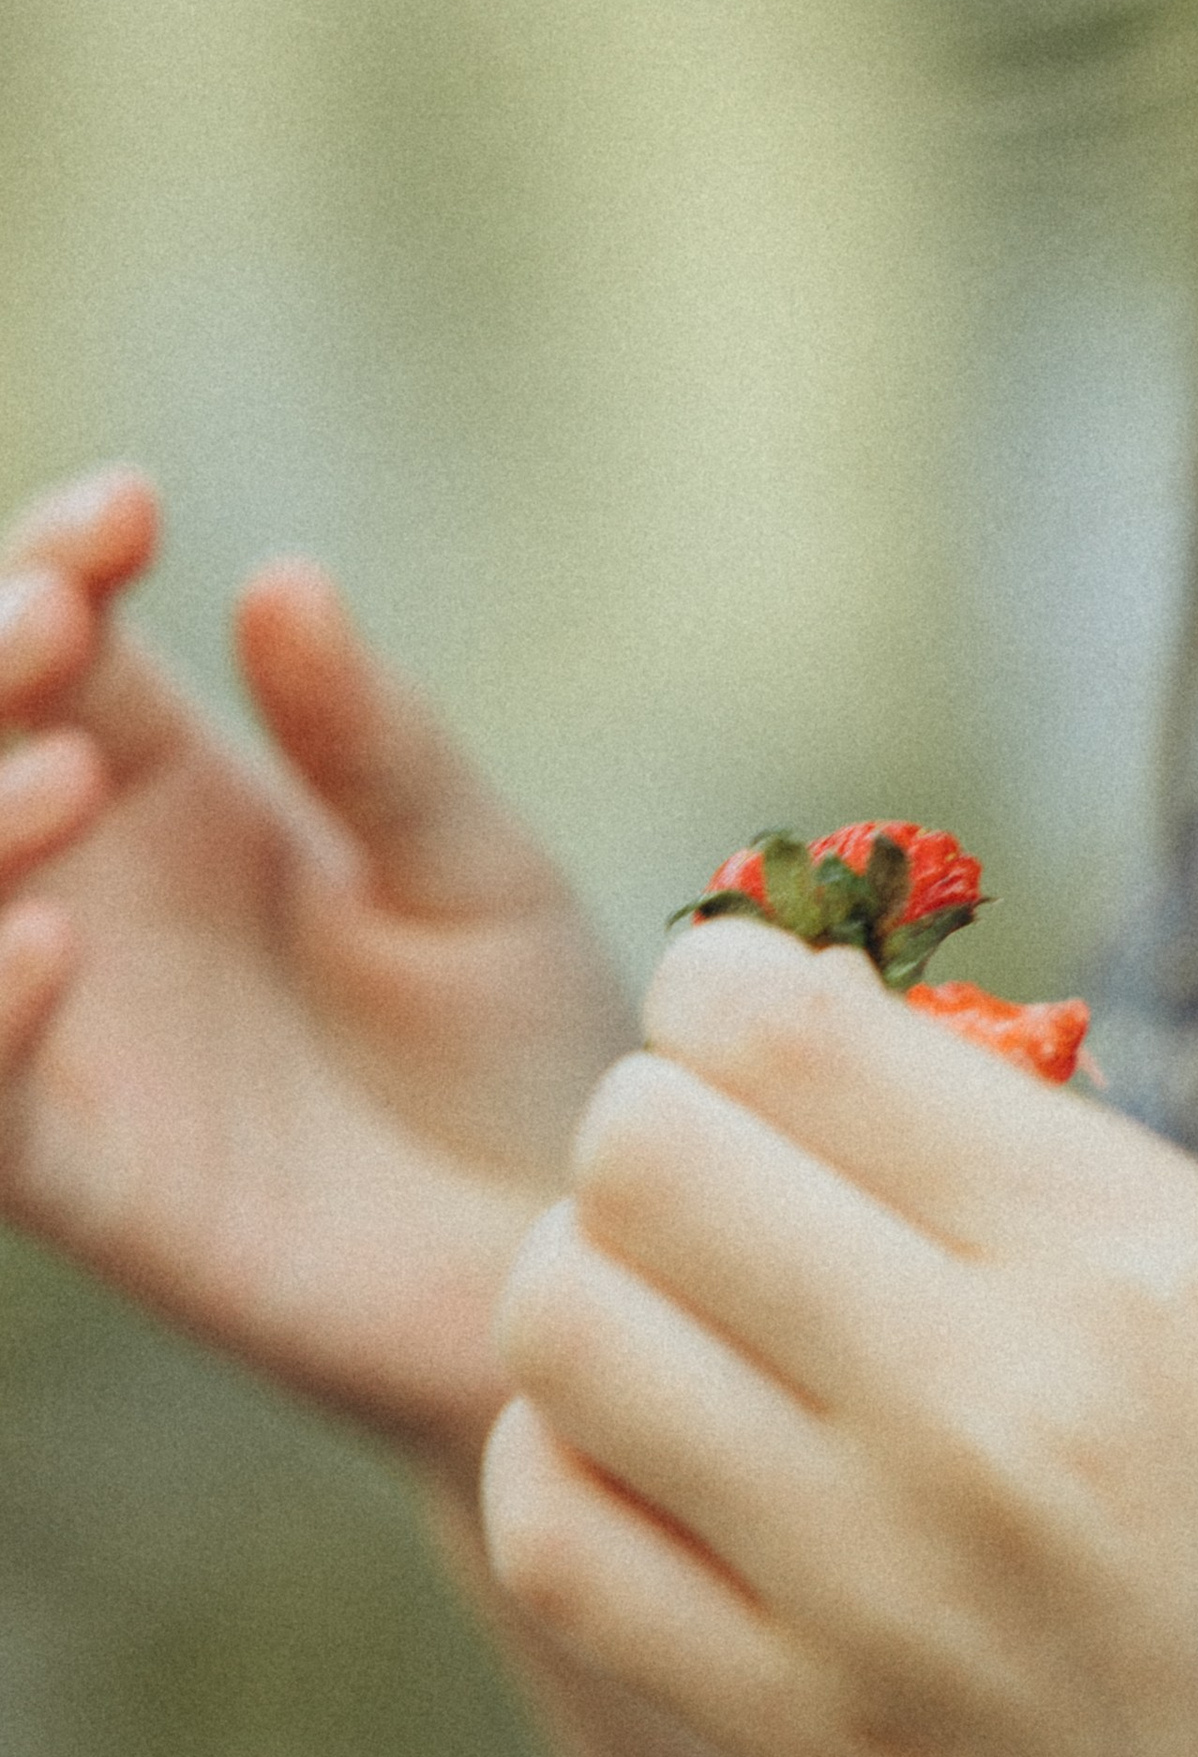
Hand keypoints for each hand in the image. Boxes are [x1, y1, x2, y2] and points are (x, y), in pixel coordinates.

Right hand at [0, 468, 631, 1472]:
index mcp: (170, 785)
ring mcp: (66, 1026)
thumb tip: (281, 578)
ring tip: (69, 776)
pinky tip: (51, 949)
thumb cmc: (531, 1042)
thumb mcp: (470, 868)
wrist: (586, 1239)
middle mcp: (86, 889)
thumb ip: (373, 742)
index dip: (56, 556)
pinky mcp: (83, 1173)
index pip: (53, 633)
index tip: (130, 517)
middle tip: (66, 621)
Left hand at [484, 915, 1197, 1756]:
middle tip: (714, 1172)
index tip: (751, 1025)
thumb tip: (773, 1023)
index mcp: (1126, 1252)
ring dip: (591, 1282)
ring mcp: (884, 1590)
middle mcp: (991, 1403)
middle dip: (649, 1126)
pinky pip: (555, 1533)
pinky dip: (567, 1453)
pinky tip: (654, 1449)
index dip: (717, 986)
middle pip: (637, 1156)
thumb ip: (1012, 1154)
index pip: (781, 1023)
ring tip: (681, 1312)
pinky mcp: (809, 1740)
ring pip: (560, 1325)